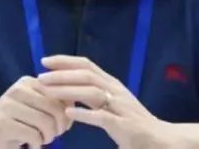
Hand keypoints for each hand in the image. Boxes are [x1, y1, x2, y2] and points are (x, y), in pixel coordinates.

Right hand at [0, 75, 69, 148]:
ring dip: (49, 137)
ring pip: (45, 122)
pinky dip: (37, 145)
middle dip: (60, 126)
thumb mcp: (32, 109)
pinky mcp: (3, 123)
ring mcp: (9, 105)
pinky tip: (31, 147)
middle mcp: (19, 89)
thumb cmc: (12, 124)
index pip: (59, 92)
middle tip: (54, 136)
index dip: (67, 110)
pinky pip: (33, 135)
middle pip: (54, 108)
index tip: (65, 124)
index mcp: (28, 82)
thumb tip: (73, 108)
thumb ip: (50, 104)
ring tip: (43, 141)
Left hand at [38, 55, 168, 148]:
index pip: (87, 65)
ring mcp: (120, 106)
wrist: (158, 138)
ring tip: (48, 92)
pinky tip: (70, 114)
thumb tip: (69, 95)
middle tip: (40, 76)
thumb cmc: (131, 123)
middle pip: (86, 74)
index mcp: (111, 84)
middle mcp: (115, 90)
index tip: (45, 61)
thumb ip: (94, 98)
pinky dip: (85, 114)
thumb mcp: (111, 105)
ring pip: (91, 91)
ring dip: (68, 90)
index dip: (66, 61)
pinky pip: (102, 116)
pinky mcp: (123, 124)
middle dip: (61, 73)